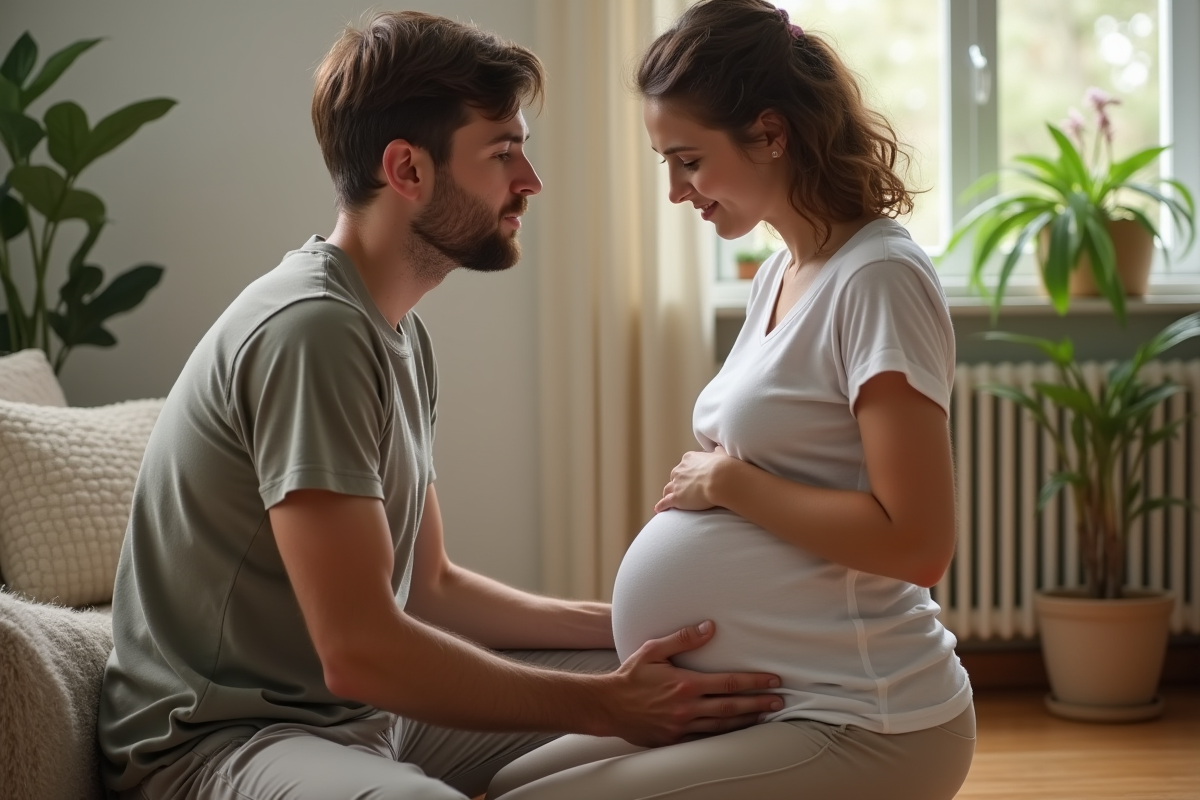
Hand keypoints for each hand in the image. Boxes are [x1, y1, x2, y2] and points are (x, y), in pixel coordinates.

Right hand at [599, 620, 781, 746]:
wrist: (608, 706)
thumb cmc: (631, 676)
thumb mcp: (653, 649)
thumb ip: (683, 638)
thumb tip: (709, 627)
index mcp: (685, 684)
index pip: (729, 683)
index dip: (754, 681)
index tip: (773, 680)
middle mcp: (687, 707)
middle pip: (732, 707)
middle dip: (758, 703)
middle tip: (779, 701)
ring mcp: (682, 726)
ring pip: (722, 725)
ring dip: (746, 720)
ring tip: (764, 715)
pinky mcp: (675, 738)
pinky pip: (706, 736)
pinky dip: (724, 732)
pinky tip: (735, 728)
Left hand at [654, 446, 732, 512]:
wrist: (721, 479)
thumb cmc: (724, 467)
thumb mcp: (721, 454)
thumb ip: (717, 451)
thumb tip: (718, 448)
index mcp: (689, 458)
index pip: (685, 465)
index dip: (687, 471)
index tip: (692, 476)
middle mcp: (680, 470)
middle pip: (675, 476)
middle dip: (678, 482)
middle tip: (684, 489)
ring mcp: (676, 484)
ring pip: (668, 489)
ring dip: (669, 493)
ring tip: (669, 499)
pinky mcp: (676, 498)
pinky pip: (665, 502)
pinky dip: (661, 506)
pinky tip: (659, 510)